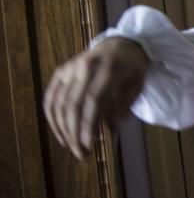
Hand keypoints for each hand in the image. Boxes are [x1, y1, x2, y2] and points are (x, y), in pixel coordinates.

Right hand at [43, 37, 149, 160]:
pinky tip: (61, 133)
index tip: (88, 145)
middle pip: (73, 104)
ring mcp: (69, 68)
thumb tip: (112, 129)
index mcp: (108, 68)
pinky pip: (51, 98)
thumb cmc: (133, 67)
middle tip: (81, 154)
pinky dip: (53, 118)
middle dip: (74, 132)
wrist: (121, 43)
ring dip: (62, 129)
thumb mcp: (138, 83)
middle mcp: (84, 66)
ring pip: (58, 103)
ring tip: (72, 147)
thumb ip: (125, 105)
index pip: (93, 100)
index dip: (88, 124)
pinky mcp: (60, 72)